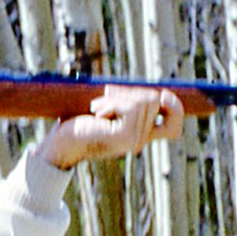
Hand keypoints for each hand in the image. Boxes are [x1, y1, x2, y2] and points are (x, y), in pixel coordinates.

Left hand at [40, 86, 186, 170]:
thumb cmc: (79, 123)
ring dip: (118, 97)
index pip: (174, 127)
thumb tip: (155, 92)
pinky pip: (132, 105)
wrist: (60, 144)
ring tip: (98, 108)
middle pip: (155, 100)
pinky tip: (96, 113)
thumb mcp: (109, 110)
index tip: (163, 95)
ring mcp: (134, 140)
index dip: (176, 109)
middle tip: (105, 98)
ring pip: (144, 100)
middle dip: (129, 91)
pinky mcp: (124, 136)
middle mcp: (140, 140)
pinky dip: (113, 102)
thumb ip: (129, 104)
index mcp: (139, 135)